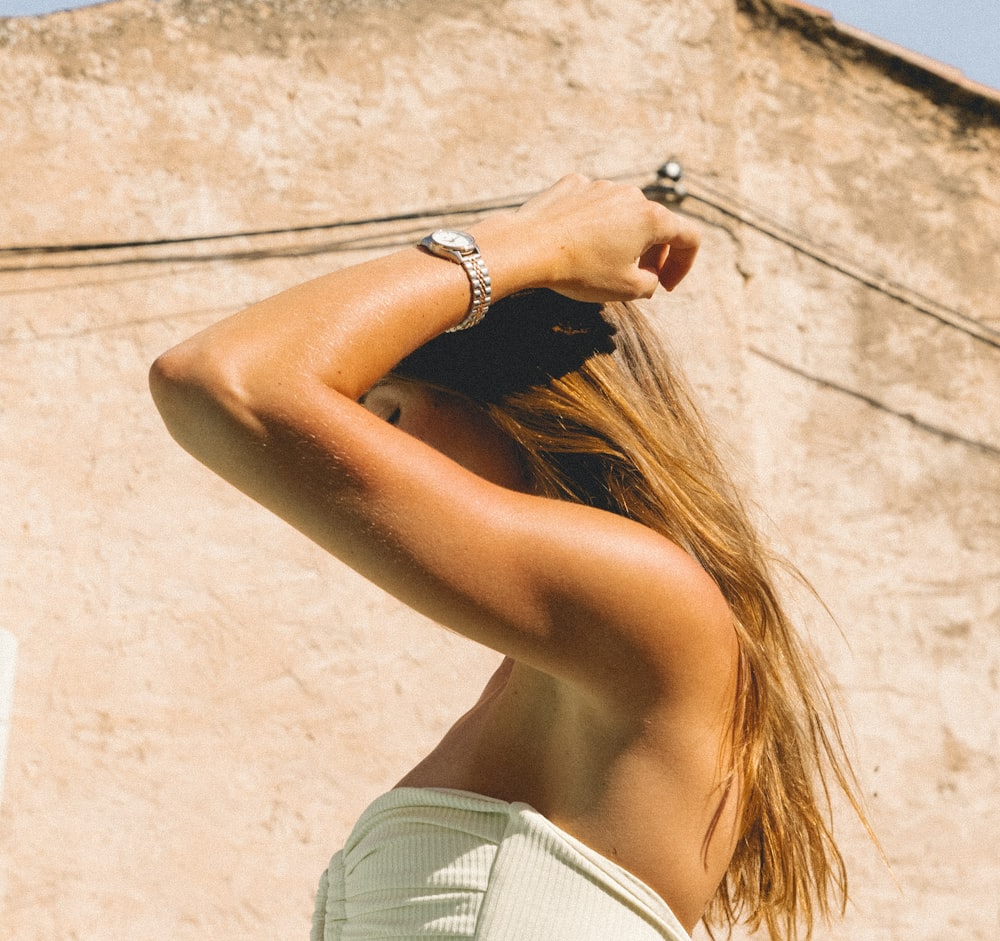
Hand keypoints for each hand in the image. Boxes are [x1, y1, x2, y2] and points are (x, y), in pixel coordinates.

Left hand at [496, 174, 700, 301]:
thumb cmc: (581, 270)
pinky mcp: (572, 185)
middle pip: (655, 224)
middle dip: (652, 254)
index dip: (683, 265)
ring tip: (601, 262)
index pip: (689, 237)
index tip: (666, 285)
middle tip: (638, 278)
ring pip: (622, 214)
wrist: (528, 247)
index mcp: (651, 218)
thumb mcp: (626, 290)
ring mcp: (600, 186)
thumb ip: (651, 284)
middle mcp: (630, 195)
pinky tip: (575, 244)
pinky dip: (592, 225)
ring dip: (622, 238)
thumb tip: (649, 277)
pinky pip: (592, 206)